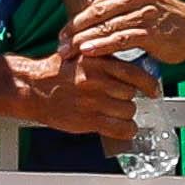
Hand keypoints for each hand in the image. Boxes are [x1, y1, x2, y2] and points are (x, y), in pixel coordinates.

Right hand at [4, 38, 155, 137]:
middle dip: (129, 98)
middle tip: (121, 100)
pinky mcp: (89, 120)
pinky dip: (127, 130)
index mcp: (98, 61)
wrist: (32, 87)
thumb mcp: (81, 54)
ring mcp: (94, 102)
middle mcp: (98, 81)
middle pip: (132, 93)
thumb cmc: (54, 71)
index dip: (148, 83)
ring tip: (116, 112)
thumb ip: (105, 59)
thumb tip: (130, 66)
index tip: (153, 89)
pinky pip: (120, 128)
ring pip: (128, 110)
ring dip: (126, 113)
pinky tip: (125, 128)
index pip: (134, 73)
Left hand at [63, 0, 184, 72]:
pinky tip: (88, 52)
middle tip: (61, 42)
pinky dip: (101, 46)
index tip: (65, 31)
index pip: (98, 1)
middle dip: (76, 29)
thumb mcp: (142, 3)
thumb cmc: (166, 21)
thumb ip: (118, 4)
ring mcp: (144, 12)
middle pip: (98, 12)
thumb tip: (88, 6)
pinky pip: (119, 39)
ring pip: (106, 26)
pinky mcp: (150, 31)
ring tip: (69, 51)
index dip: (78, 17)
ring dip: (84, 40)